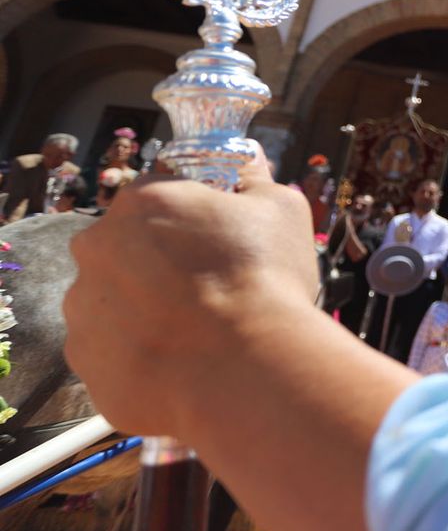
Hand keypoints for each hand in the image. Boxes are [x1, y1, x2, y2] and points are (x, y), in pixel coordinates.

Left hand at [64, 142, 316, 434]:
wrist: (245, 370)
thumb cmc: (265, 280)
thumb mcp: (282, 210)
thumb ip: (257, 180)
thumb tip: (250, 160)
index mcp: (141, 202)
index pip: (158, 197)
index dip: (191, 218)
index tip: (217, 240)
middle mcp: (96, 249)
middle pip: (125, 248)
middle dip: (157, 264)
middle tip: (207, 288)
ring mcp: (82, 309)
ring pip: (112, 302)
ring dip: (144, 311)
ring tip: (196, 333)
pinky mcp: (86, 362)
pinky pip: (112, 353)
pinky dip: (140, 356)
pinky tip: (182, 362)